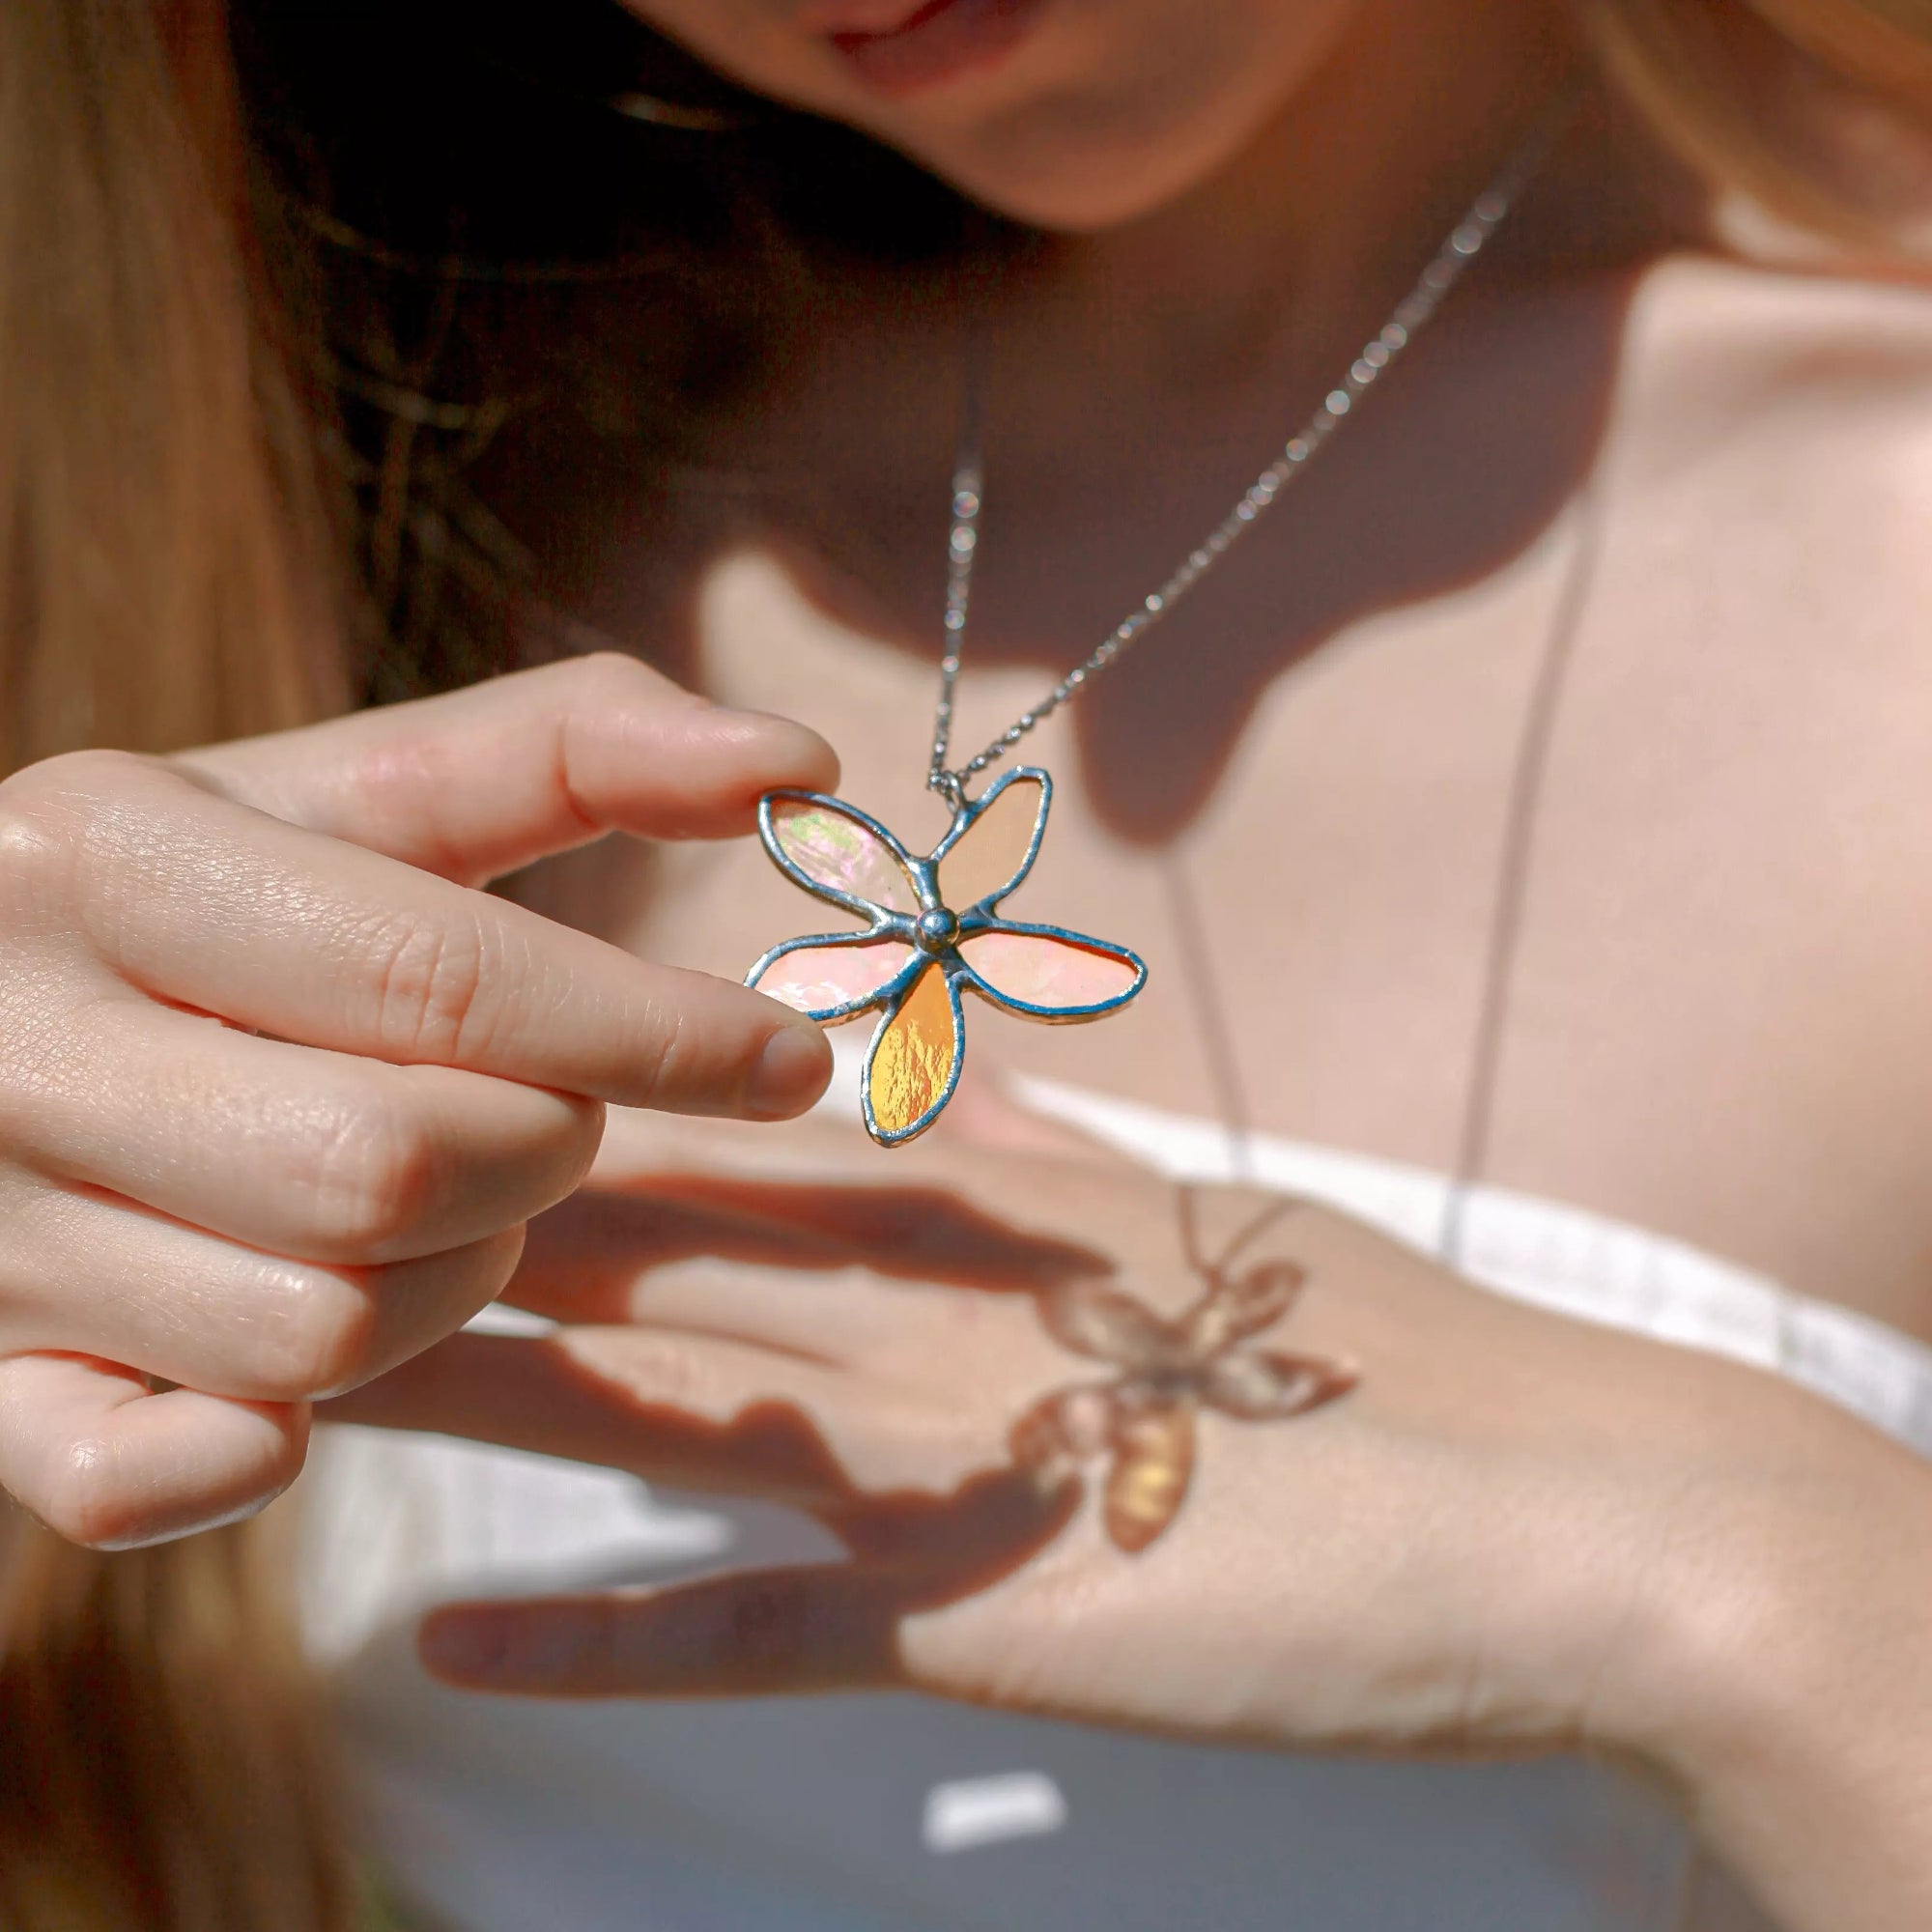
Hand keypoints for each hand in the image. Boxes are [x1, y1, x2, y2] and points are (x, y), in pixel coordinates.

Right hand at [0, 655, 835, 1548]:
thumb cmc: (180, 899)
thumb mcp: (339, 797)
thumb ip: (568, 750)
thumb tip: (802, 763)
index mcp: (112, 860)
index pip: (444, 979)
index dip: (652, 1033)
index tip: (791, 1061)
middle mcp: (21, 1045)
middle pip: (398, 1166)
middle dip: (541, 1152)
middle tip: (550, 1111)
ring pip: (323, 1329)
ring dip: (451, 1280)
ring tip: (435, 1200)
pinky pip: (147, 1477)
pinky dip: (267, 1439)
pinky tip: (295, 1359)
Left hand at [339, 1115, 1931, 1928]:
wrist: (1558, 1507)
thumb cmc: (1390, 1348)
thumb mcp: (1206, 1207)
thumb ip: (1052, 1148)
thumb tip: (944, 1077)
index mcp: (990, 1197)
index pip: (723, 1130)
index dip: (554, 1108)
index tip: (421, 1082)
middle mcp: (933, 1304)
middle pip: (645, 1248)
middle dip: (457, 1223)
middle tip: (281, 1193)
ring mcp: (942, 1458)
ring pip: (651, 1409)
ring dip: (465, 1398)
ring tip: (291, 1375)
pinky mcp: (978, 1622)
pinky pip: (753, 1630)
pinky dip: (603, 1641)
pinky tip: (451, 1648)